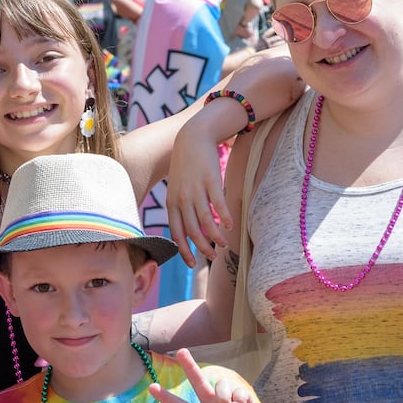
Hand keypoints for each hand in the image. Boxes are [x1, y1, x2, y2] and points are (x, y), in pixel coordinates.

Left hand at [166, 127, 228, 267]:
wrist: (192, 138)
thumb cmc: (186, 167)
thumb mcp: (176, 188)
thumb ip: (181, 208)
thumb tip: (189, 230)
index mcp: (172, 203)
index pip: (176, 233)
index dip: (184, 250)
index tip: (192, 264)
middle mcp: (182, 198)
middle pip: (192, 231)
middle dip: (202, 247)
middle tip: (213, 257)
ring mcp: (196, 189)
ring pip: (206, 220)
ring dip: (215, 236)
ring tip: (223, 244)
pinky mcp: (210, 180)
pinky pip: (218, 203)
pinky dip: (224, 217)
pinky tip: (230, 225)